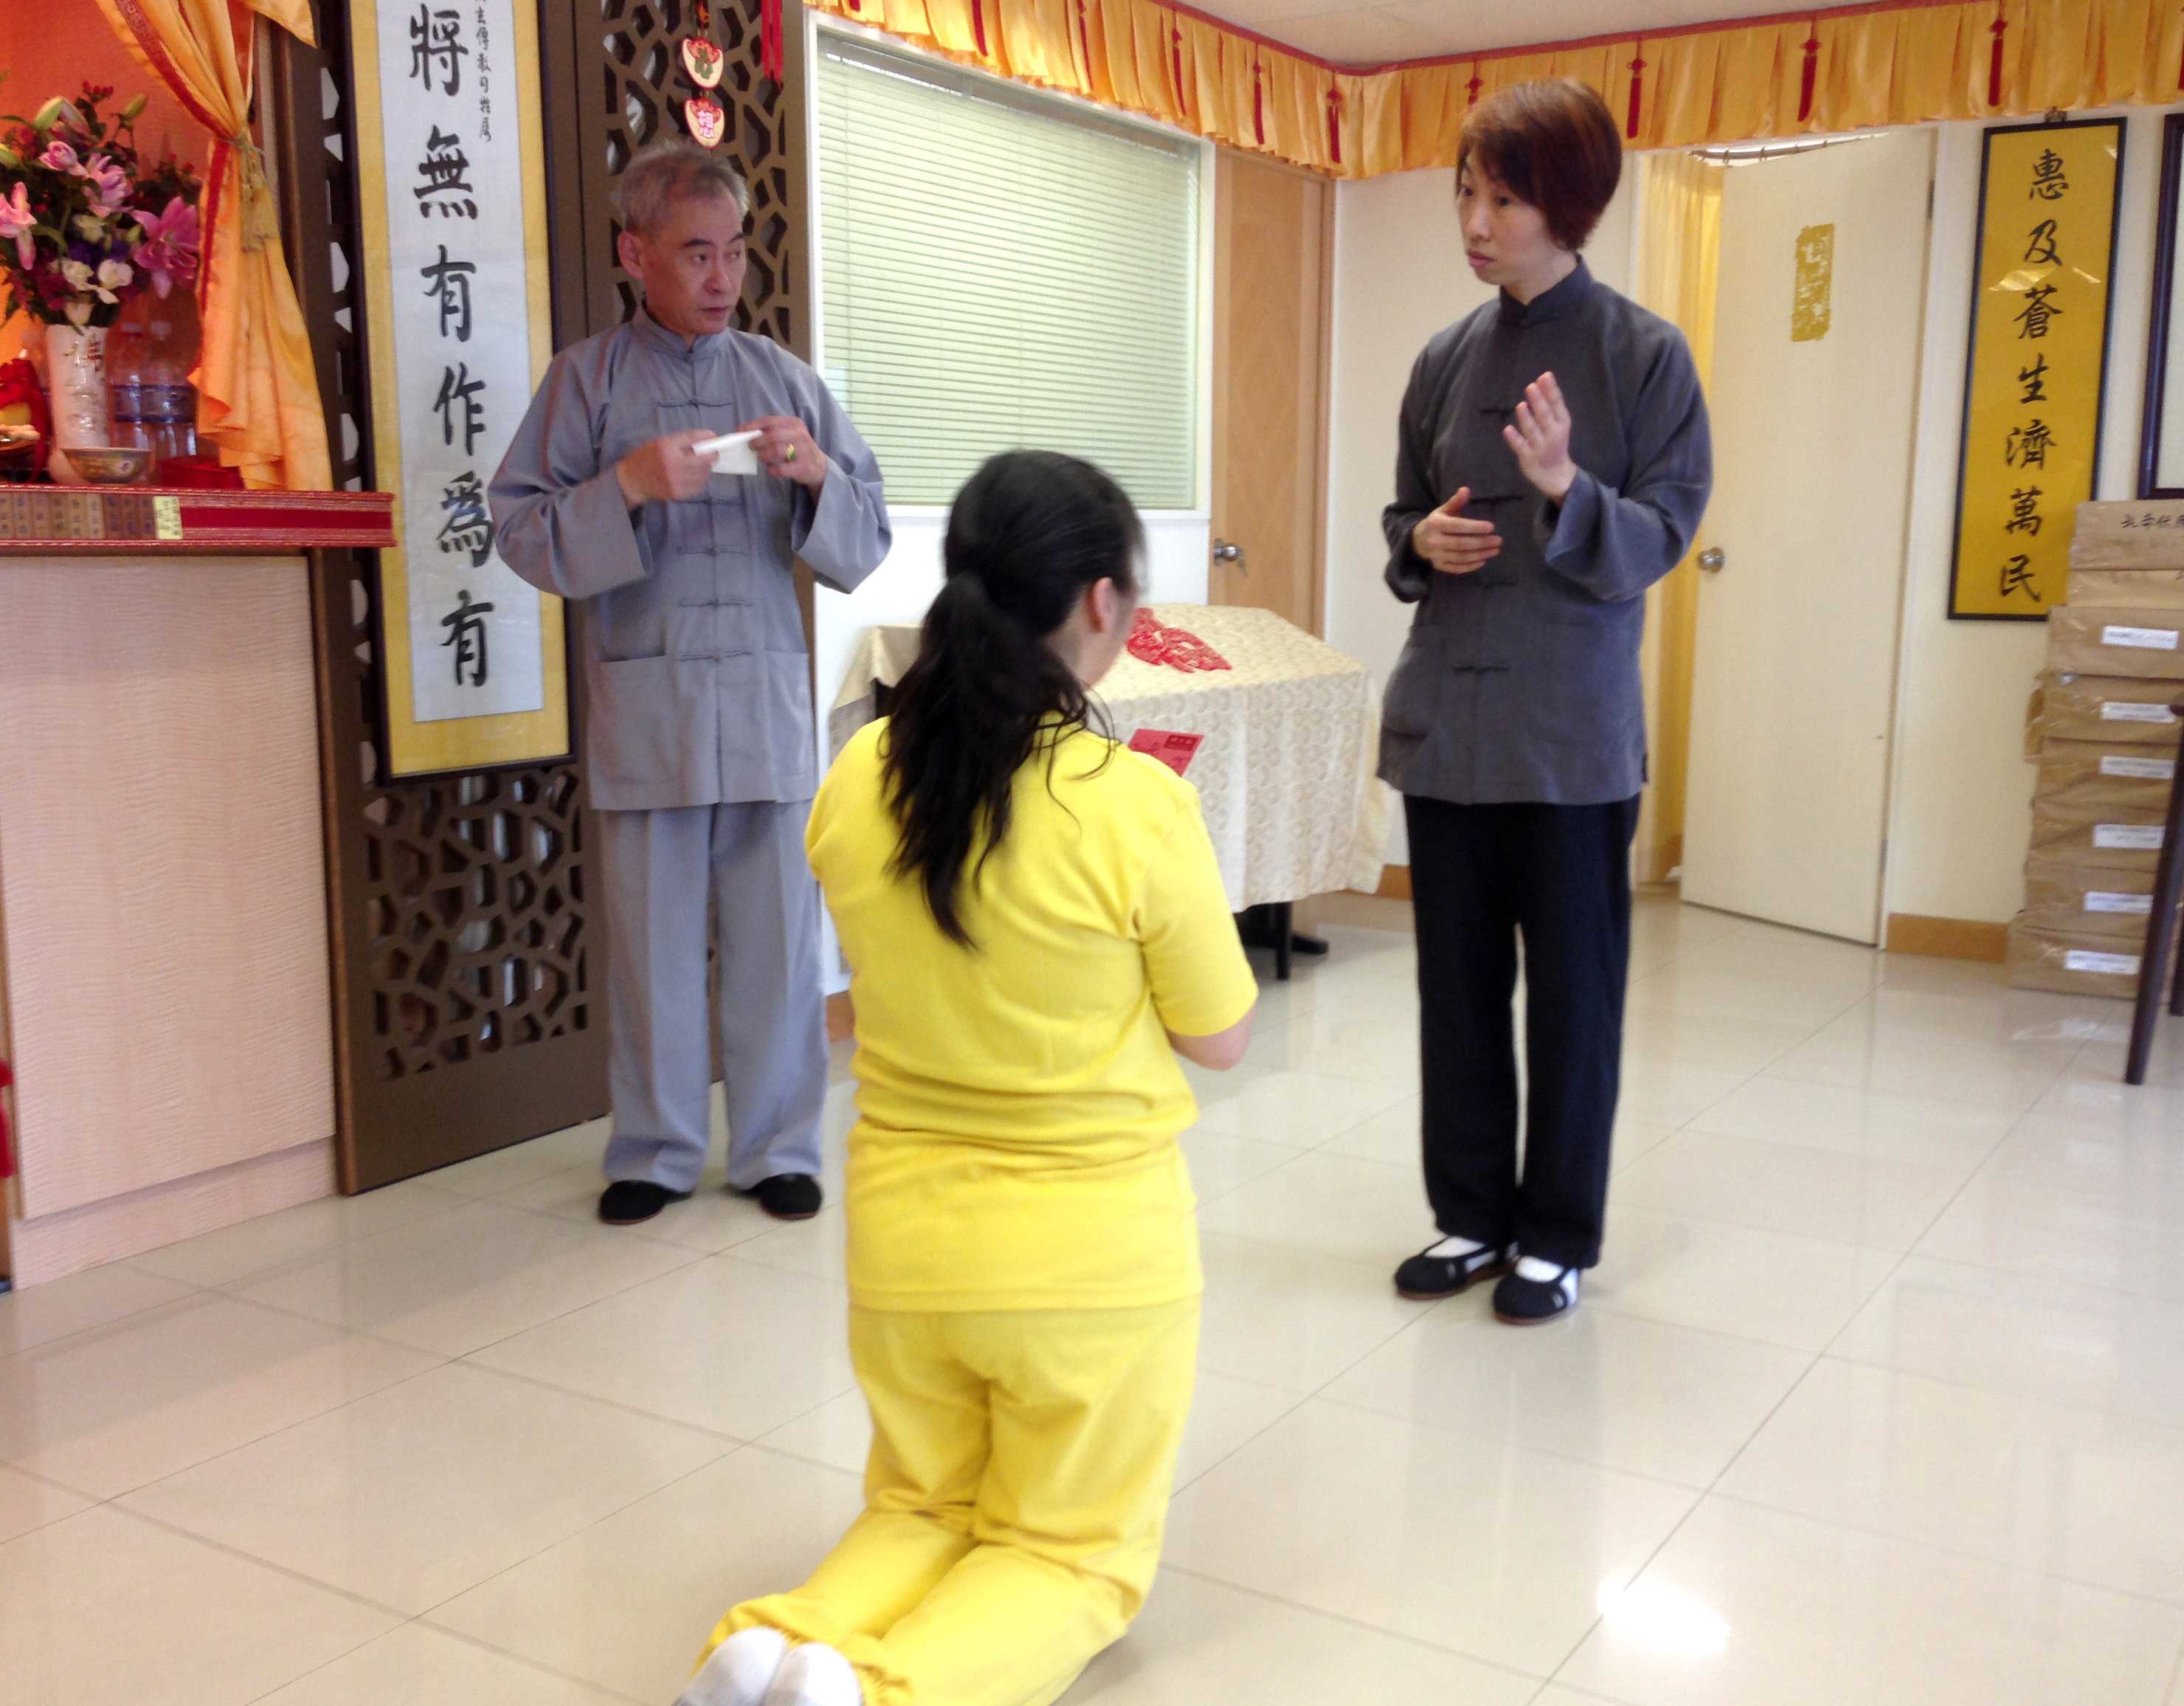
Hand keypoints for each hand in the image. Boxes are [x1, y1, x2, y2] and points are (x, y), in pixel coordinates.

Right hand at [616, 429, 718, 505]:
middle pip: (703, 461)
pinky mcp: (677, 494)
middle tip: (711, 456)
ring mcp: (676, 481)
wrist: (633, 480)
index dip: (707, 439)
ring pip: (703, 475)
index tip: (714, 439)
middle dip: (711, 457)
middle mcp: (672, 465)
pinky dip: (700, 481)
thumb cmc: (647, 458)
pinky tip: (693, 476)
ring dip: (706, 470)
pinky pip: (697, 487)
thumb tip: (710, 436)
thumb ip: (684, 440)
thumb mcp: (662, 443)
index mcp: (667, 448)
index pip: (693, 440)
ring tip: (701, 466)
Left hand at [742, 415, 829, 491]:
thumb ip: (771, 432)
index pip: (769, 421)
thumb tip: (745, 433)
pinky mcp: (803, 467)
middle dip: (757, 442)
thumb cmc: (798, 448)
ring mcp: (803, 451)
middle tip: (751, 448)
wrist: (818, 466)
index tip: (740, 432)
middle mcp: (800, 434)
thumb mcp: (789, 434)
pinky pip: (782, 469)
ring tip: (761, 458)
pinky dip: (772, 470)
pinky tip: (771, 470)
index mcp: (794, 423)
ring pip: (776, 450)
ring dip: (764, 455)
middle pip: (772, 435)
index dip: (752, 426)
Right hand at [1410, 487, 1501, 575]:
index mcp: (1435, 524)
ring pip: (1461, 557)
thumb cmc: (1435, 523)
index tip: (1492, 527)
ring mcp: (1436, 555)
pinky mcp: (1439, 566)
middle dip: (1481, 543)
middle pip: (1461, 544)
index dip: (1475, 527)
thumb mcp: (1442, 510)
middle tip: (1498, 540)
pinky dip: (1470, 566)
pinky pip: (1456, 568)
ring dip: (1480, 554)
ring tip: (1495, 550)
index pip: (1457, 526)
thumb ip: (1455, 502)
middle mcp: (1434, 541)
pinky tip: (1483, 560)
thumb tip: (1466, 490)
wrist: (1417, 541)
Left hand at [1504, 372, 1578, 503]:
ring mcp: (1540, 447)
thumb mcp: (1558, 423)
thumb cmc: (1554, 442)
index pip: (1557, 404)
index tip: (1545, 376)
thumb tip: (1543, 377)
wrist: (1555, 475)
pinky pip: (1520, 446)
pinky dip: (1514, 438)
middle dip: (1538, 402)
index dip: (1551, 390)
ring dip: (1526, 418)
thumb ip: (1550, 403)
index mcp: (1562, 423)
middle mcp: (1553, 434)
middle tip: (1531, 386)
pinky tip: (1507, 429)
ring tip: (1521, 405)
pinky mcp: (1527, 458)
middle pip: (1545, 416)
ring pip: (1532, 430)